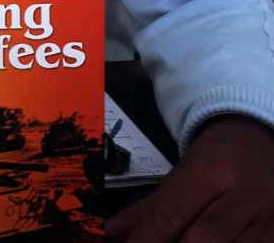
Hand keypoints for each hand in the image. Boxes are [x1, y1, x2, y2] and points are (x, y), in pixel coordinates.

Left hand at [106, 114, 273, 241]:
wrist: (263, 141)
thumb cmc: (219, 155)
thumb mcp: (183, 169)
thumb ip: (150, 207)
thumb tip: (114, 233)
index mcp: (213, 170)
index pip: (170, 215)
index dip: (144, 240)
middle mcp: (243, 198)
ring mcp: (266, 223)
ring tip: (173, 242)